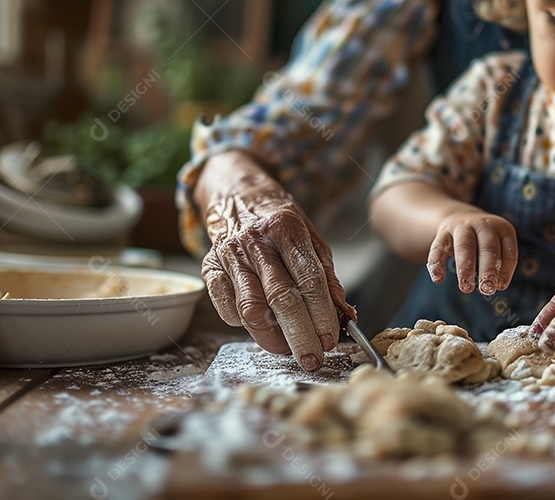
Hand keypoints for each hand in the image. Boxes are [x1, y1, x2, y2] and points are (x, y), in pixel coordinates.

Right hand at [197, 153, 351, 371]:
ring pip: (251, 308)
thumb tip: (344, 316)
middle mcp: (256, 241)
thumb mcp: (312, 239)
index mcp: (286, 228)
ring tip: (288, 349)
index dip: (322, 315)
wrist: (238, 196)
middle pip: (281, 298)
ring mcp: (230, 255)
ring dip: (271, 337)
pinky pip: (226, 308)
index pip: (309, 280)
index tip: (331, 339)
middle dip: (300, 335)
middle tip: (312, 358)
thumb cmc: (280, 222)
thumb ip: (327, 279)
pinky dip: (243, 325)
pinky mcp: (210, 268)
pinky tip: (259, 324)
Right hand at [427, 207, 516, 294]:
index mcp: (501, 228)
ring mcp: (462, 227)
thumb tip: (498, 285)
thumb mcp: (497, 246)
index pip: (508, 250)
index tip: (500, 286)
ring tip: (466, 287)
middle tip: (487, 289)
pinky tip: (438, 279)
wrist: (459, 217)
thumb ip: (499, 264)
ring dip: (465, 267)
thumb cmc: (483, 241)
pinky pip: (439, 247)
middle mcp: (483, 224)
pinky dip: (437, 263)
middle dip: (488, 269)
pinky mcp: (444, 232)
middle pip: (488, 246)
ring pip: (464, 245)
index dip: (506, 269)